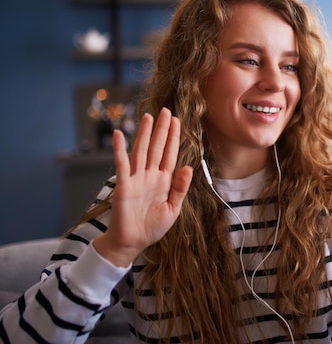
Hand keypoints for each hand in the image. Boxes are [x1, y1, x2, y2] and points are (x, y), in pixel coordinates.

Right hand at [93, 108, 192, 266]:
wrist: (131, 243)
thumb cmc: (152, 227)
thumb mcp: (173, 209)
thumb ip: (180, 188)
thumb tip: (188, 167)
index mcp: (163, 181)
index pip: (170, 154)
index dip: (173, 138)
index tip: (177, 121)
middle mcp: (150, 176)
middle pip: (157, 148)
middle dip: (162, 130)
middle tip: (166, 111)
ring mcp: (136, 179)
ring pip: (141, 151)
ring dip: (144, 134)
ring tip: (148, 116)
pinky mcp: (123, 185)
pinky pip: (122, 164)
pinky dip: (120, 149)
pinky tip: (120, 135)